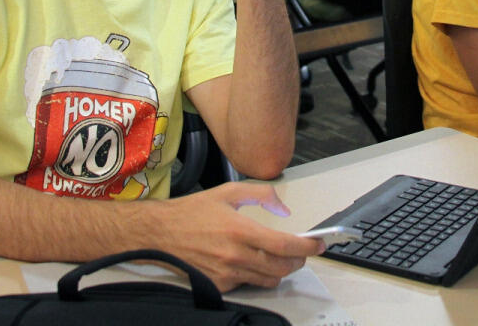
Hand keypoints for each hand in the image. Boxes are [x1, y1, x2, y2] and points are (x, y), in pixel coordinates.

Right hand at [163, 183, 323, 290]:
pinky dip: (257, 275)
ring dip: (280, 270)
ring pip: (268, 279)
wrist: (159, 233)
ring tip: (280, 258)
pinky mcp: (219, 285)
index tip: (317, 244)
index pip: (284, 245)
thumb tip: (283, 209)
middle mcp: (235, 255)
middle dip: (298, 260)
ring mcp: (227, 273)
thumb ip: (261, 195)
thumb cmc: (191, 212)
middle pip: (281, 267)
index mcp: (240, 230)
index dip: (307, 247)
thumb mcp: (228, 192)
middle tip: (302, 251)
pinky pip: (248, 284)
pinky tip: (253, 262)